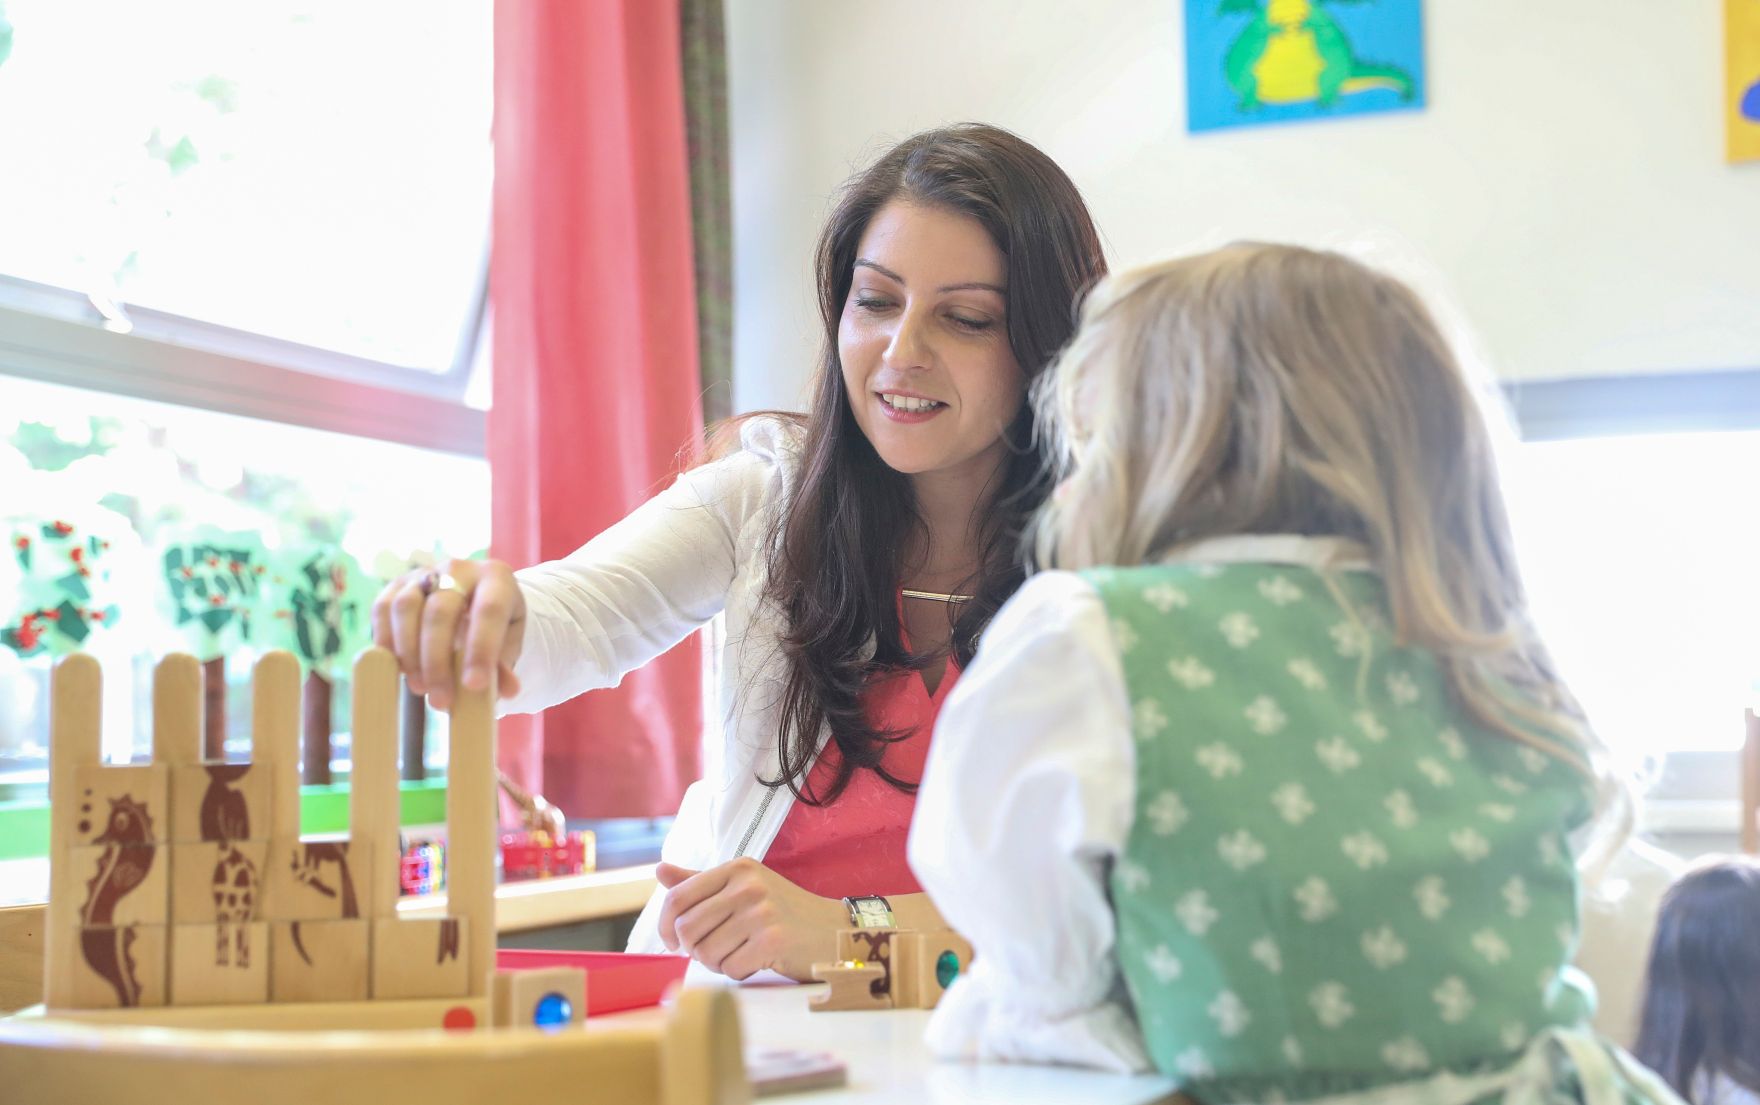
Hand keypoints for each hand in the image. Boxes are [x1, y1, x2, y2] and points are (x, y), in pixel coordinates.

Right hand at [371, 557, 526, 709]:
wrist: (471, 602)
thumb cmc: (493, 629)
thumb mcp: (507, 645)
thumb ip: (504, 667)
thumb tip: (507, 690)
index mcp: (497, 578)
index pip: (489, 610)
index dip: (481, 649)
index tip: (474, 686)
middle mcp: (459, 569)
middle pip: (441, 611)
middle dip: (438, 661)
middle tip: (440, 700)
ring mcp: (424, 573)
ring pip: (406, 607)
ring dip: (409, 654)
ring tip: (420, 687)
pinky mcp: (396, 585)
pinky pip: (382, 610)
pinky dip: (387, 642)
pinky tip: (399, 669)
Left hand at [655, 858, 847, 981]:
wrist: (833, 930)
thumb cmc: (783, 911)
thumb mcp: (744, 886)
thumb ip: (701, 881)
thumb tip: (660, 869)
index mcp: (737, 868)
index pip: (678, 897)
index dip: (665, 926)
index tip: (673, 942)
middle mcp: (748, 886)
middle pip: (686, 929)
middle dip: (693, 949)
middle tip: (712, 952)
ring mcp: (761, 913)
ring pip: (705, 953)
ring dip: (716, 963)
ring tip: (738, 954)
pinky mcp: (773, 941)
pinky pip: (729, 969)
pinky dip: (737, 972)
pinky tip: (754, 962)